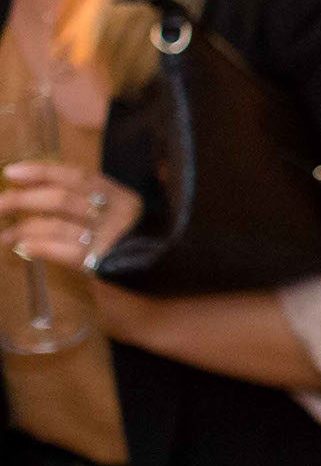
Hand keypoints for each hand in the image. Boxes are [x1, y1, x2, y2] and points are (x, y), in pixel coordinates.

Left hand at [0, 161, 141, 273]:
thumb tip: (41, 194)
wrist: (160, 294)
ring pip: (58, 224)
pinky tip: (22, 248)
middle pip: (63, 198)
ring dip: (24, 228)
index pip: (79, 176)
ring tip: (4, 235)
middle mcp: (119, 213)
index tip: (12, 171)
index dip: (43, 171)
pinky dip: (40, 247)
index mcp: (122, 198)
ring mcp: (112, 238)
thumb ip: (91, 208)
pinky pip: (63, 250)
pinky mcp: (104, 263)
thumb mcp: (118, 223)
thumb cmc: (132, 255)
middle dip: (24, 199)